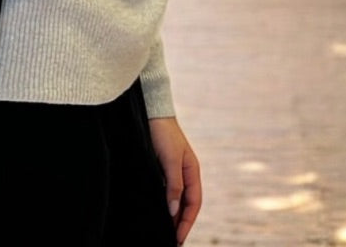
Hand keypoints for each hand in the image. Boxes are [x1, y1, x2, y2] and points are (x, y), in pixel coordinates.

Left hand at [149, 116, 201, 244]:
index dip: (187, 222)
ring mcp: (174, 170)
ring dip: (172, 214)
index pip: (194, 203)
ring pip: (176, 198)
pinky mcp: (161, 167)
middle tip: (172, 241)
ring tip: (164, 231)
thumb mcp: (170, 160)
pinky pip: (166, 190)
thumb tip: (173, 211)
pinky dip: (164, 202)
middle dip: (181, 223)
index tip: (178, 238)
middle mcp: (185, 173)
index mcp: (193, 171)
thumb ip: (173, 185)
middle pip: (186, 204)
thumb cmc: (163, 133)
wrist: (151, 111)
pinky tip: (157, 210)